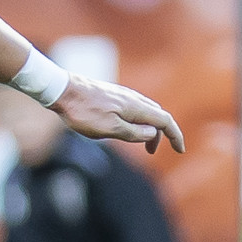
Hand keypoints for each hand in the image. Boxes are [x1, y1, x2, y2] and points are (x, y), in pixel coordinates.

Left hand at [53, 75, 184, 154]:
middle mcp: (133, 99)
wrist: (62, 90)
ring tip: (139, 143)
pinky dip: (137, 120)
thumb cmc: (83, 112)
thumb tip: (152, 133)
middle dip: (161, 134)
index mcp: (136, 108)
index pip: (165, 121)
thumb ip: (133, 133)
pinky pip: (133, 108)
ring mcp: (123, 95)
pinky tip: (125, 128)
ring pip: (145, 111)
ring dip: (148, 128)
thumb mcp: (109, 129)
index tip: (180, 150)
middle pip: (157, 116)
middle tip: (151, 152)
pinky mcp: (112, 95)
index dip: (175, 136)